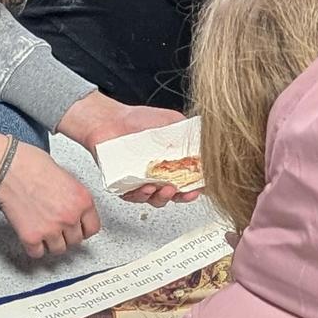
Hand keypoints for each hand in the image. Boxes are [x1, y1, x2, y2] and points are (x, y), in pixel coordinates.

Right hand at [0, 138, 100, 256]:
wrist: (7, 167)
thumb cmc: (32, 164)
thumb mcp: (66, 177)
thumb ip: (74, 198)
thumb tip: (75, 210)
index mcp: (82, 200)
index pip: (93, 228)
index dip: (83, 228)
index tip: (78, 228)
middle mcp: (70, 217)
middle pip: (75, 240)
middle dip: (66, 234)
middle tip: (56, 226)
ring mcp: (51, 229)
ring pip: (58, 249)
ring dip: (51, 242)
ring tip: (43, 230)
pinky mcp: (31, 237)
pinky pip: (37, 253)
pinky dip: (34, 247)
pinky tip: (32, 235)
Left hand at [57, 98, 199, 206]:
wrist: (109, 118)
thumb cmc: (137, 119)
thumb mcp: (172, 121)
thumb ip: (190, 133)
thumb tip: (208, 142)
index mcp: (171, 164)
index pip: (187, 181)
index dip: (194, 187)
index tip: (199, 188)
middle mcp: (157, 175)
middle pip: (173, 195)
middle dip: (180, 197)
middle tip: (183, 192)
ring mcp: (141, 181)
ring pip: (153, 199)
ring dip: (161, 197)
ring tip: (163, 189)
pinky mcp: (123, 185)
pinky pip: (132, 196)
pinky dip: (139, 195)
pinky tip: (144, 187)